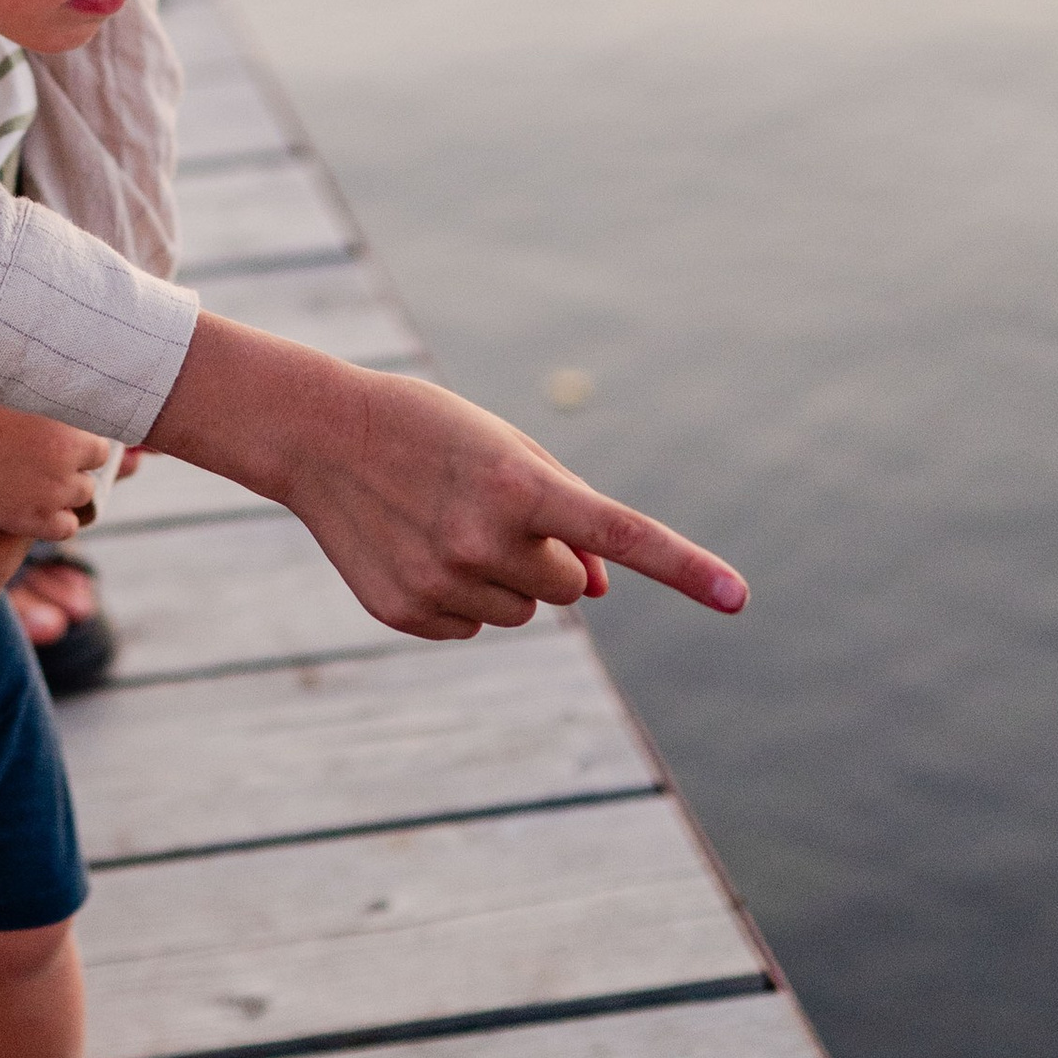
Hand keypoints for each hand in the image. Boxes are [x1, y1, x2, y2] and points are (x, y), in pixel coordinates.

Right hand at [0, 394, 110, 541]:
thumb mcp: (13, 390)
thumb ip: (41, 397)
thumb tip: (49, 385)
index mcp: (67, 429)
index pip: (101, 442)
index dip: (83, 442)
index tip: (66, 440)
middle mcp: (67, 463)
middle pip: (95, 468)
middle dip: (77, 464)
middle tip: (51, 459)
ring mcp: (52, 494)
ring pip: (85, 496)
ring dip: (69, 490)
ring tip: (43, 481)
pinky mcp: (33, 520)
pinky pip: (67, 528)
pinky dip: (58, 520)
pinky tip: (39, 507)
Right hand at [152, 318, 745, 641]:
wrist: (318, 434)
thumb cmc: (430, 431)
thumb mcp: (507, 450)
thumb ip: (570, 517)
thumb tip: (601, 592)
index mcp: (520, 485)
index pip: (621, 533)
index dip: (685, 566)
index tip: (739, 597)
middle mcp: (485, 539)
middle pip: (570, 586)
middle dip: (551, 556)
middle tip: (492, 508)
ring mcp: (442, 582)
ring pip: (522, 611)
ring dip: (505, 576)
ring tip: (446, 522)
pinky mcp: (406, 613)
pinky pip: (470, 625)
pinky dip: (458, 595)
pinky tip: (415, 547)